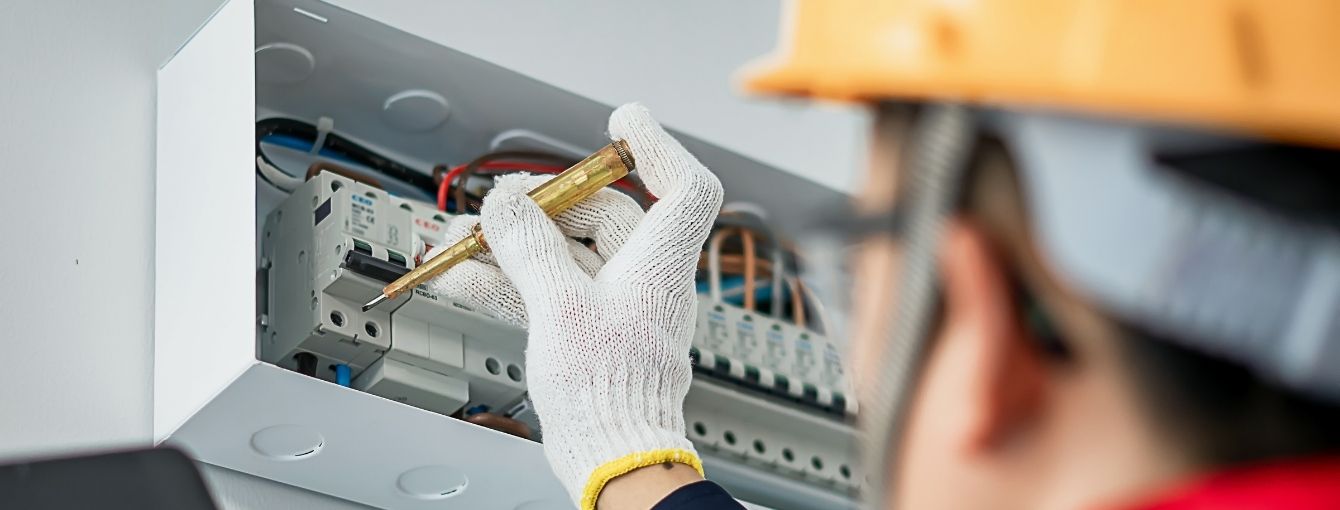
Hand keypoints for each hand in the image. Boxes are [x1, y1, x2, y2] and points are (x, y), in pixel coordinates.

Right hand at [425, 103, 723, 508]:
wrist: (611, 457)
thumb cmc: (611, 393)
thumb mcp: (561, 308)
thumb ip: (532, 250)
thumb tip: (508, 206)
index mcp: (660, 265)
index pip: (684, 188)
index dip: (658, 148)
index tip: (622, 122)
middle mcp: (644, 281)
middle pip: (604, 214)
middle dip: (546, 203)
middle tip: (501, 202)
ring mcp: (615, 307)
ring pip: (566, 253)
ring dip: (513, 242)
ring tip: (462, 238)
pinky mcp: (588, 332)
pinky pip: (547, 289)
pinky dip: (508, 280)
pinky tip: (464, 276)